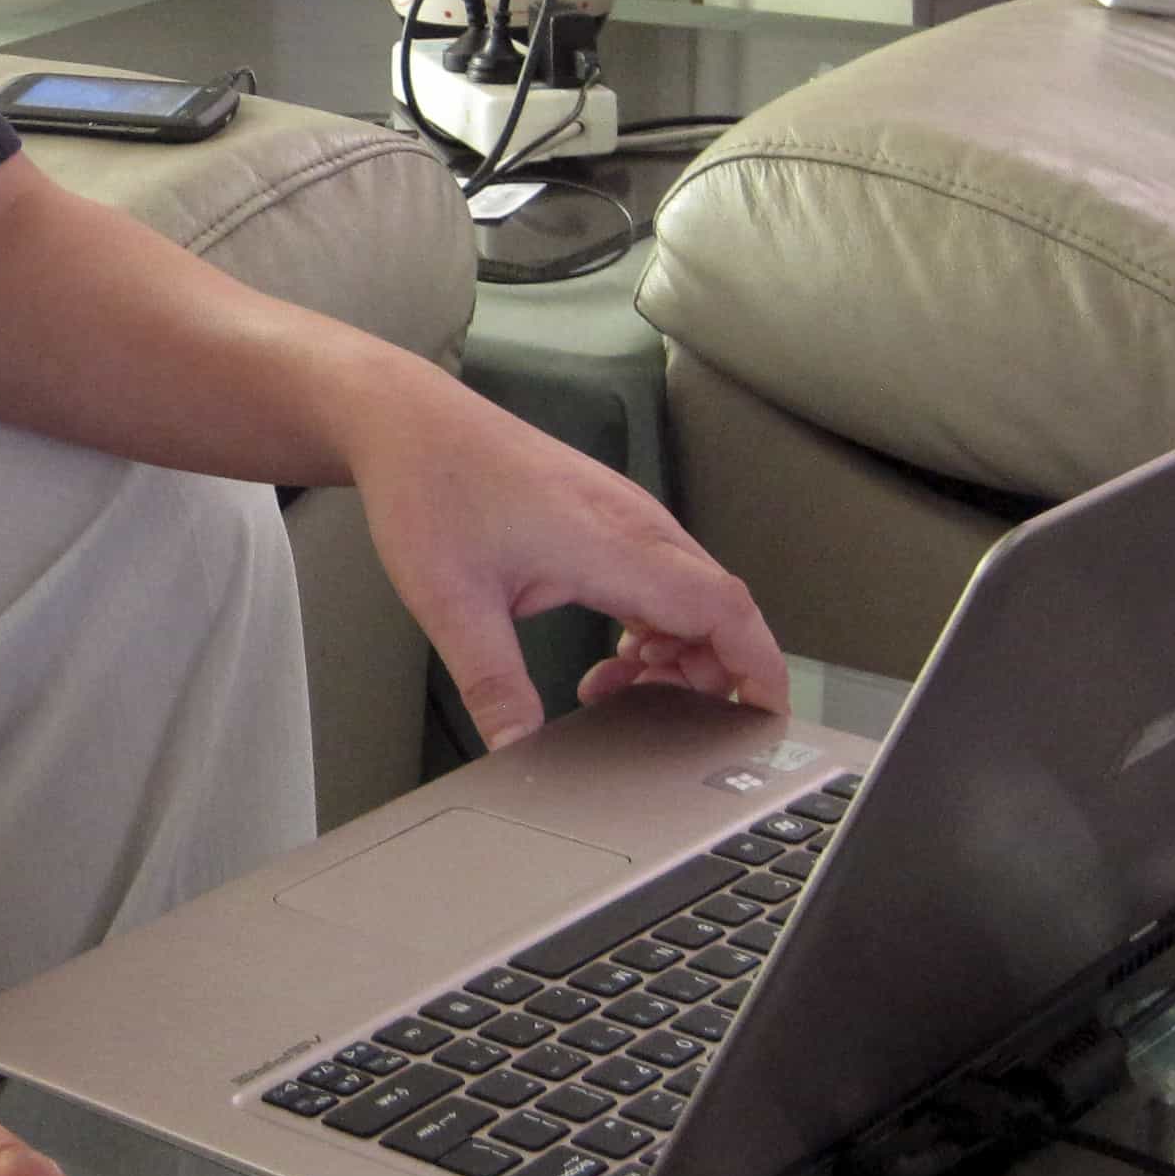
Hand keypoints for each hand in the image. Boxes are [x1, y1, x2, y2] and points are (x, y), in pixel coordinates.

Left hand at [342, 369, 785, 746]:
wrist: (409, 423)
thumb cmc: (432, 487)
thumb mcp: (452, 604)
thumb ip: (494, 688)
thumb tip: (517, 751)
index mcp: (615, 543)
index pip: (726, 609)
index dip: (757, 669)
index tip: (765, 717)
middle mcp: (635, 525)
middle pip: (719, 609)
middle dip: (707, 676)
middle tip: (657, 720)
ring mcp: (624, 516)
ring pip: (693, 595)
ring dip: (676, 653)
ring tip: (615, 688)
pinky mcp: (607, 516)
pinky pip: (663, 578)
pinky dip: (654, 625)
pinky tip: (611, 653)